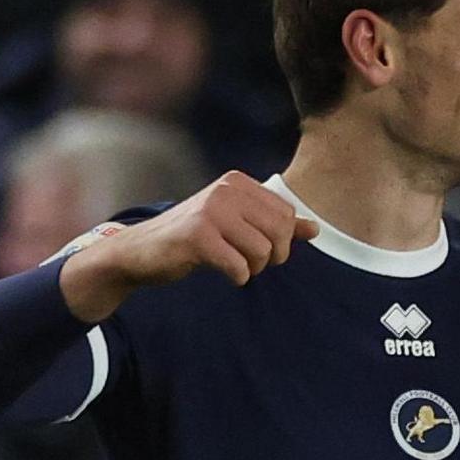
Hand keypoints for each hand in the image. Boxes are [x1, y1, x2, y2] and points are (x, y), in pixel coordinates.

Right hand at [61, 170, 317, 319]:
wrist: (142, 250)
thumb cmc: (195, 238)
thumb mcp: (237, 224)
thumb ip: (276, 224)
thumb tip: (316, 229)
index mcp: (237, 183)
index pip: (287, 213)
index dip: (283, 239)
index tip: (261, 247)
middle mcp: (225, 190)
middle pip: (280, 232)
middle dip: (273, 256)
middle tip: (251, 262)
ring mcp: (210, 211)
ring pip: (262, 251)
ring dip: (252, 268)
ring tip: (233, 264)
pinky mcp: (198, 237)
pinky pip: (239, 267)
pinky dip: (236, 276)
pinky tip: (222, 271)